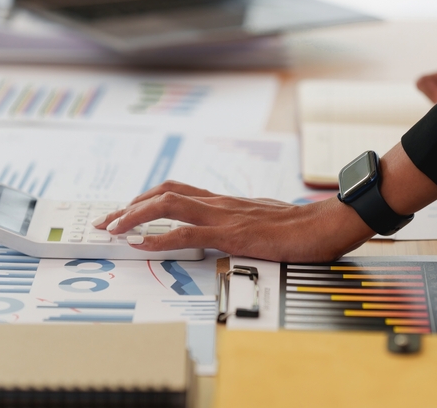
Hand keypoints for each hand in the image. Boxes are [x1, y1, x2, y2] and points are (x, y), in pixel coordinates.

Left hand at [92, 181, 373, 262]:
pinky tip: (141, 245)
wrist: (329, 224)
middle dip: (130, 206)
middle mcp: (220, 203)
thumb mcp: (266, 223)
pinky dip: (158, 238)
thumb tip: (230, 235)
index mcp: (227, 202)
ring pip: (168, 205)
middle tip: (106, 220)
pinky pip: (187, 233)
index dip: (147, 199)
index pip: (177, 191)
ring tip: (112, 227)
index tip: (125, 211)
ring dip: (134, 216)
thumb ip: (244, 225)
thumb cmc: (304, 227)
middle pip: (164, 192)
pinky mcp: (232, 234)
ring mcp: (225, 216)